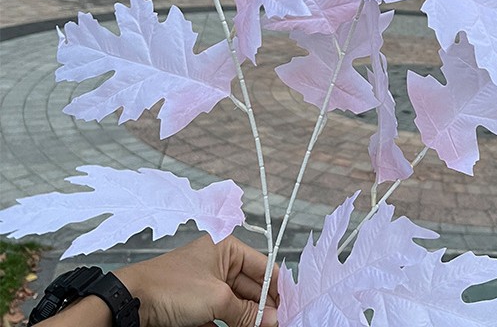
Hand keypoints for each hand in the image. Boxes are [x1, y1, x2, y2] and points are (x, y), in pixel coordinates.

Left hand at [115, 235, 278, 326]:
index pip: (263, 268)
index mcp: (227, 249)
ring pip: (238, 305)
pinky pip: (222, 317)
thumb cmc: (173, 287)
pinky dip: (233, 325)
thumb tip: (273, 321)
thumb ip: (247, 312)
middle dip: (266, 308)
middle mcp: (220, 264)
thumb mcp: (216, 299)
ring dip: (250, 319)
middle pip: (252, 289)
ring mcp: (208, 286)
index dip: (278, 289)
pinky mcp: (197, 307)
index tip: (292, 308)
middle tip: (281, 324)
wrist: (131, 304)